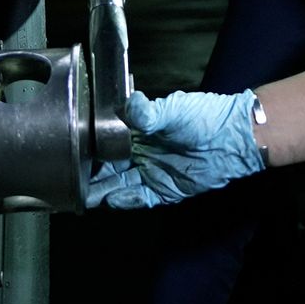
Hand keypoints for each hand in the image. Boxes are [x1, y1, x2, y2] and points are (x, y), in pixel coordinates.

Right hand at [84, 89, 267, 209]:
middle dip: (91, 174)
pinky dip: (126, 200)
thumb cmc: (205, 117)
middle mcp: (141, 153)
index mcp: (139, 131)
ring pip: (120, 184)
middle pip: (109, 167)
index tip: (73, 152)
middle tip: (70, 179)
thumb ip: (147, 112)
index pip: (107, 141)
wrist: (233, 138)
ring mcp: (152, 172)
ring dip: (103, 190)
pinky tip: (113, 198)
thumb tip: (127, 104)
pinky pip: (140, 198)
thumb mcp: (173, 110)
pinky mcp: (164, 190)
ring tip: (83, 194)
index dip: (91, 148)